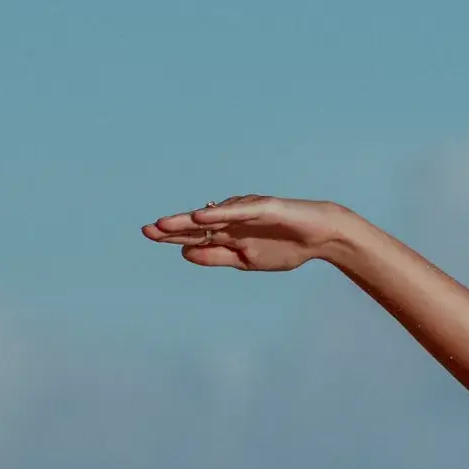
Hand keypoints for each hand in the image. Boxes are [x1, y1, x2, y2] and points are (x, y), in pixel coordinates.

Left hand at [140, 193, 357, 272]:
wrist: (321, 237)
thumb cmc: (287, 248)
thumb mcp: (246, 261)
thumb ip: (216, 257)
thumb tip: (184, 253)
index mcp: (229, 234)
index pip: (196, 236)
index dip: (173, 236)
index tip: (150, 237)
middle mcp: (233, 220)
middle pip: (198, 225)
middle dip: (172, 227)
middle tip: (147, 230)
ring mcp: (246, 212)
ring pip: (212, 217)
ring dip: (187, 221)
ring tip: (164, 225)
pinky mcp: (262, 207)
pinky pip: (236, 212)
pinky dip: (217, 215)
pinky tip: (199, 218)